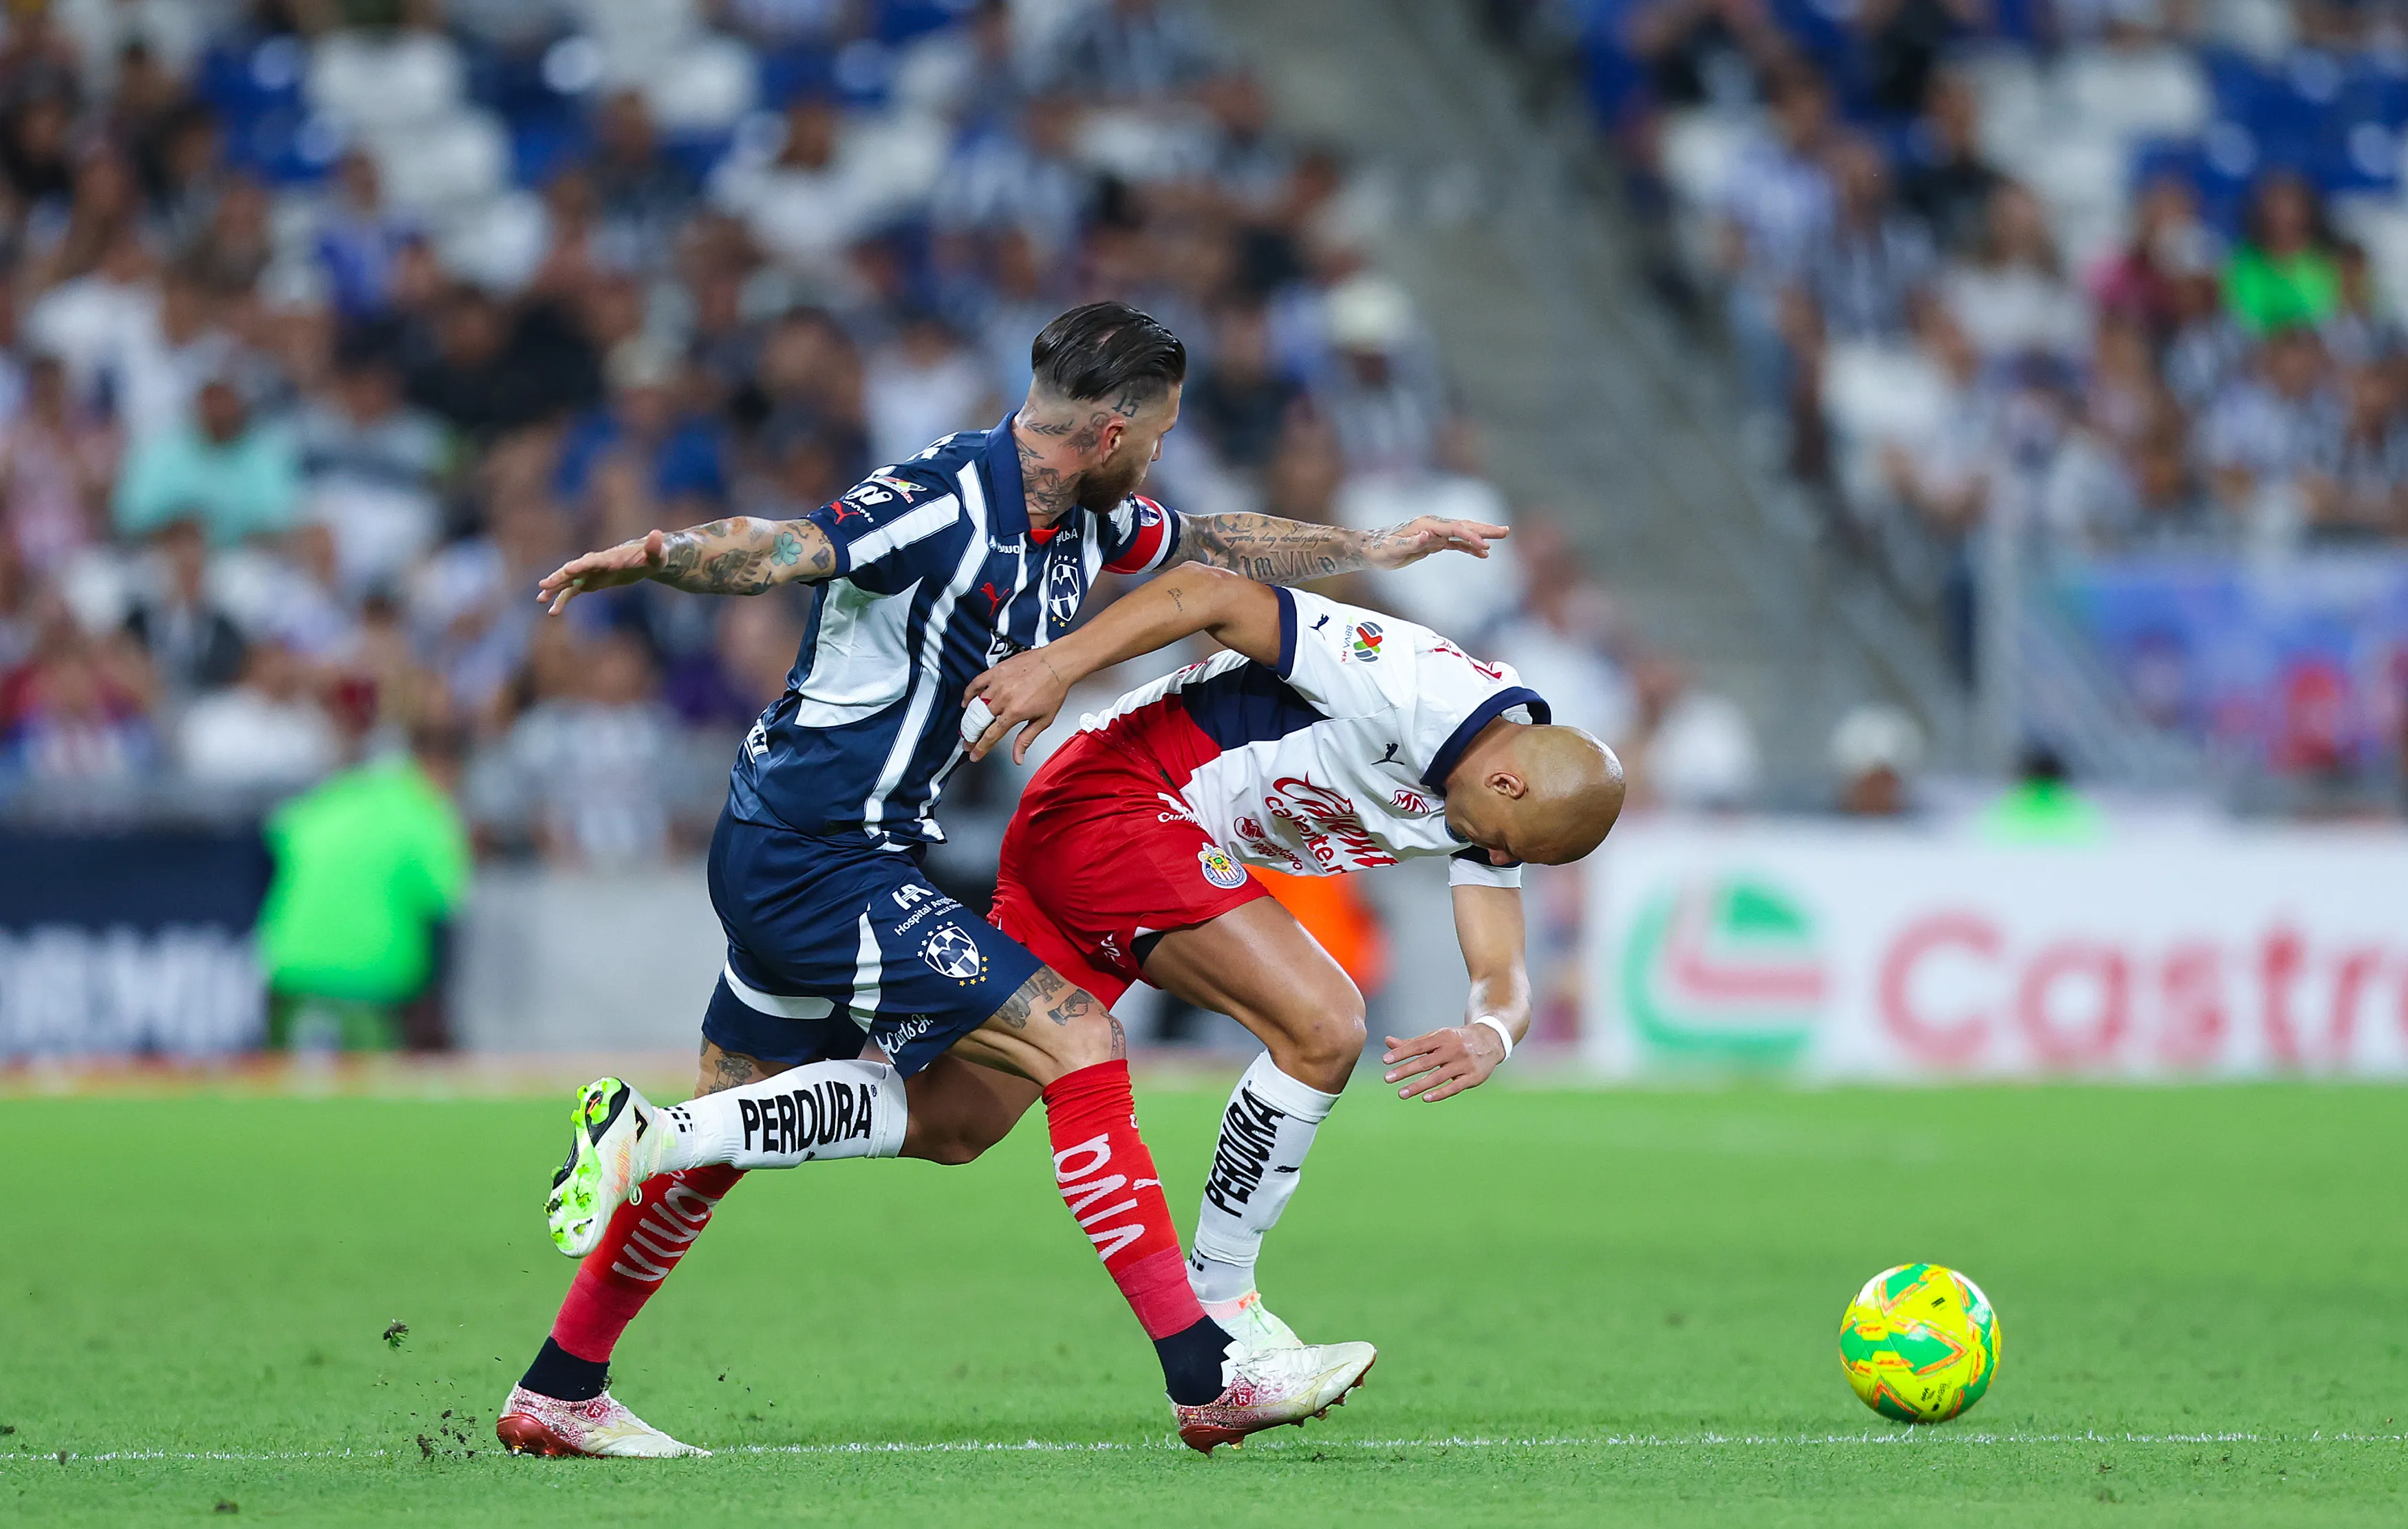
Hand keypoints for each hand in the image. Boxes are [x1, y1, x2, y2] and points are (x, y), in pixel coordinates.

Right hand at [536, 529, 666, 613]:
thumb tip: (658, 534)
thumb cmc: (654, 556)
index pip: (594, 561)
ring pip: (569, 580)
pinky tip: (552, 611)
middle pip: (575, 569)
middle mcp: (597, 564)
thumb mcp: (658, 555)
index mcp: (611, 558)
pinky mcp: (590, 582)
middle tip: (544, 585)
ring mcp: (591, 573)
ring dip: (555, 588)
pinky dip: (562, 599)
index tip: (569, 569)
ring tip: (540, 599)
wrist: (645, 559)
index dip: (582, 565)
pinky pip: (573, 591)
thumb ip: (655, 547)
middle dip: (560, 577)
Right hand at [962, 648, 1070, 763]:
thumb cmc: (1054, 688)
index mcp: (1015, 712)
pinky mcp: (996, 671)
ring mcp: (998, 683)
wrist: (1057, 664)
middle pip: (979, 722)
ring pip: (975, 705)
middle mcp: (1004, 698)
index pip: (991, 735)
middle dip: (971, 736)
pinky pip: (976, 683)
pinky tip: (967, 702)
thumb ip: (1026, 739)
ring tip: (968, 727)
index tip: (974, 754)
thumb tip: (1018, 757)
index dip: (980, 748)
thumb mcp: (1044, 720)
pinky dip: (968, 694)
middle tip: (967, 743)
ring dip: (969, 718)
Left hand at [1362, 516, 1509, 570]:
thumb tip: (1427, 535)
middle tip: (1505, 531)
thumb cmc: (1380, 550)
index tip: (1485, 546)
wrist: (1371, 550)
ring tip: (1501, 537)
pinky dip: (1469, 548)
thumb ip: (1411, 543)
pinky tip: (1482, 554)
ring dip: (1481, 536)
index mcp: (1426, 525)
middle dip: (1485, 529)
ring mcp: (1435, 533)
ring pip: (1463, 533)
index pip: (1454, 529)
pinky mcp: (1433, 543)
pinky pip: (1456, 544)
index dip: (1470, 536)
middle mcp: (1433, 526)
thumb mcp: (1393, 550)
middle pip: (1464, 526)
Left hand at [1381, 1023, 1506, 1102]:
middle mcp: (1453, 1049)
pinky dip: (1440, 1093)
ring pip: (1438, 1077)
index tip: (1385, 1061)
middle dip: (1405, 1070)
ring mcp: (1464, 1064)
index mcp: (1442, 1037)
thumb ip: (1413, 1043)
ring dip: (1418, 1086)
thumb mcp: (1437, 1037)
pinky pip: (1454, 1087)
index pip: (1418, 1046)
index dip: (1401, 1053)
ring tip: (1401, 1093)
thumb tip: (1388, 1042)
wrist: (1490, 1040)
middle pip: (1426, 1062)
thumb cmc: (1456, 1040)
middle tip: (1387, 1078)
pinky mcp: (1473, 1077)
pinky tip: (1425, 1098)